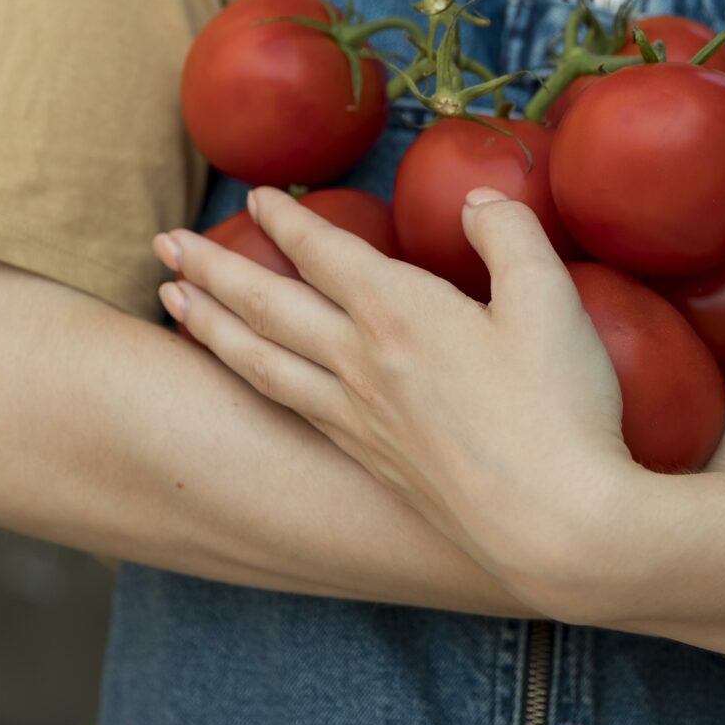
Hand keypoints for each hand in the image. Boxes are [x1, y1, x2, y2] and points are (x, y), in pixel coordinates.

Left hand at [152, 187, 639, 591]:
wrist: (554, 526)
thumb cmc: (558, 409)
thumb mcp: (550, 299)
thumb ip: (510, 235)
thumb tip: (478, 200)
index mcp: (400, 312)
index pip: (324, 252)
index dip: (287, 220)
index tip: (257, 197)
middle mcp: (362, 362)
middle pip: (268, 304)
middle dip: (213, 266)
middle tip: (165, 242)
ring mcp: (358, 417)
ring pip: (262, 360)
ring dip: (210, 324)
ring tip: (172, 299)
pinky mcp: (370, 461)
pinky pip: (289, 406)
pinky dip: (252, 379)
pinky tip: (250, 376)